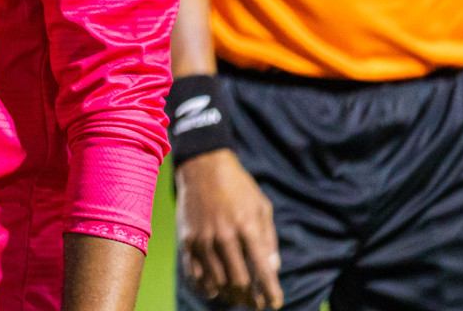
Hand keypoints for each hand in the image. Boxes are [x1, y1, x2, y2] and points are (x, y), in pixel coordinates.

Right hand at [175, 149, 282, 308]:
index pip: (262, 270)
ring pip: (217, 281)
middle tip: (256, 304)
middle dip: (250, 298)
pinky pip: (195, 273)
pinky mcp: (186, 239)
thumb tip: (272, 268)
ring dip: (229, 295)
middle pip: (238, 281)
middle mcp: (224, 236)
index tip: (275, 303)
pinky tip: (215, 290)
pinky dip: (206, 287)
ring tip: (237, 298)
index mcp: (247, 227)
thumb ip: (269, 239)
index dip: (270, 291)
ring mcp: (203, 238)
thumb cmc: (238, 186)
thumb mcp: (261, 207)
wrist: (202, 166)